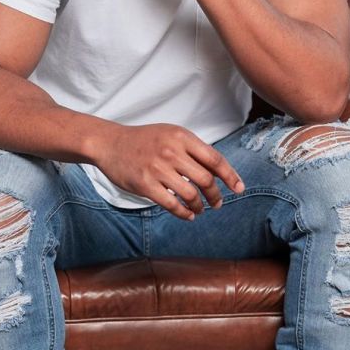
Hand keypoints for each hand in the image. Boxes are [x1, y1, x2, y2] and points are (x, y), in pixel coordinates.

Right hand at [92, 122, 244, 220]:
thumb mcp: (171, 134)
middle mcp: (172, 151)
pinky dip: (184, 213)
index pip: (215, 159)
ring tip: (200, 210)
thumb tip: (220, 171)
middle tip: (217, 203)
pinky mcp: (145, 184)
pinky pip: (172, 204)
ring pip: (191, 194)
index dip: (230, 176)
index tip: (239, 188)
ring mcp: (158, 168)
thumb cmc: (144, 140)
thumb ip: (194, 149)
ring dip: (200, 206)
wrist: (110, 143)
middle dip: (216, 196)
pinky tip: (188, 215)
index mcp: (182, 137)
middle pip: (206, 180)